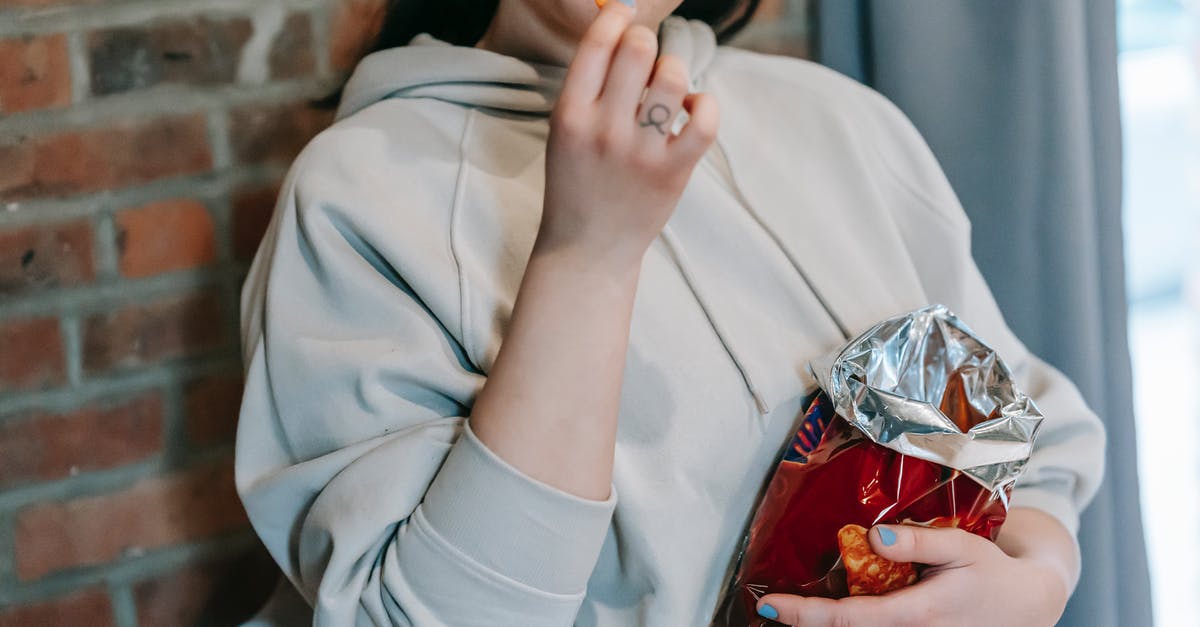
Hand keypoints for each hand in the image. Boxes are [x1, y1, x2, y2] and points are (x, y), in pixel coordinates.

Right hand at [535, 0, 718, 268]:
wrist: (587, 248)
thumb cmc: (577, 184)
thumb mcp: (565, 132)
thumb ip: (589, 87)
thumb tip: (627, 32)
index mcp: (569, 114)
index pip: (598, 43)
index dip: (617, 19)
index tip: (625, 17)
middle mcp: (604, 129)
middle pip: (637, 48)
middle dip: (645, 40)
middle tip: (645, 56)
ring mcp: (640, 152)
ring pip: (674, 78)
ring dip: (674, 71)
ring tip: (668, 87)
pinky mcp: (672, 172)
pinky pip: (706, 120)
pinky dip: (706, 104)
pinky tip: (692, 110)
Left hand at [756, 509, 1076, 626]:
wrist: (1026, 607)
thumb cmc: (991, 573)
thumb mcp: (961, 548)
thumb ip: (919, 542)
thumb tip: (876, 536)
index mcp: (917, 614)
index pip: (849, 618)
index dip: (806, 614)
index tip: (769, 604)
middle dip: (806, 623)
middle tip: (770, 605)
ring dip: (825, 624)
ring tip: (791, 608)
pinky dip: (848, 622)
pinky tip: (827, 611)